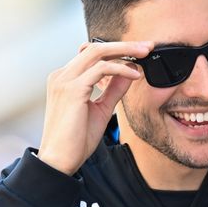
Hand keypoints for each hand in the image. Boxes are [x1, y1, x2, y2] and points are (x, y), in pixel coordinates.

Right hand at [37, 40, 152, 174]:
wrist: (60, 161)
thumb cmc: (76, 140)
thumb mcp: (101, 110)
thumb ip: (113, 90)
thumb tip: (129, 72)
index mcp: (65, 79)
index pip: (91, 55)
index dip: (116, 50)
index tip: (139, 53)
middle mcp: (61, 75)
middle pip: (95, 48)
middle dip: (124, 45)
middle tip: (147, 46)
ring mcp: (64, 80)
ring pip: (98, 53)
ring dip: (125, 50)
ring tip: (145, 54)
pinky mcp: (72, 89)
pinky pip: (101, 69)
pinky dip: (121, 69)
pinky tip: (135, 75)